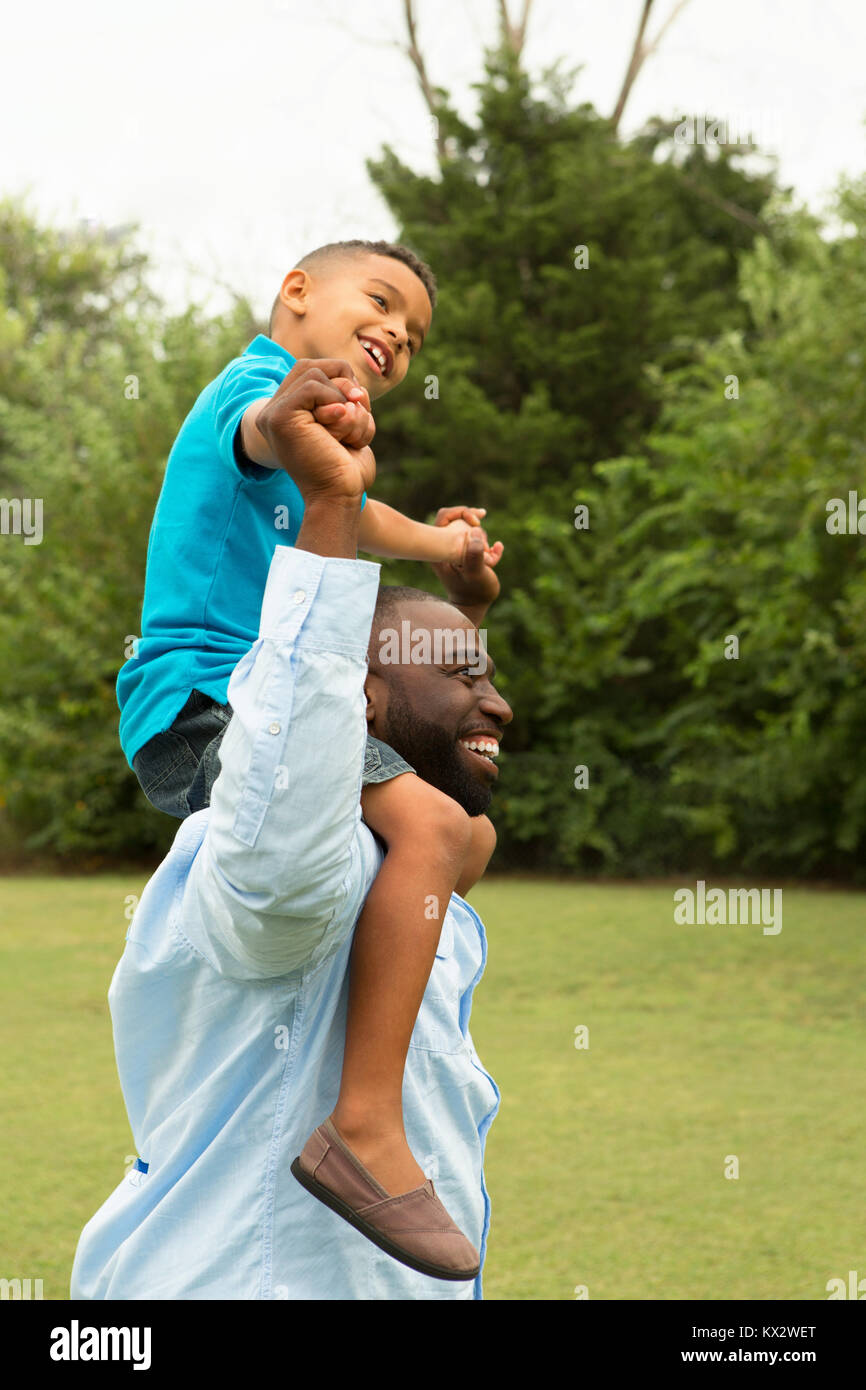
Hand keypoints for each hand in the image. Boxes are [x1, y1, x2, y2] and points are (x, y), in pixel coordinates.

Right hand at [255, 359, 374, 501]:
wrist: (339, 496)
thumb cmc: (346, 468)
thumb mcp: (349, 423)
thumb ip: (345, 397)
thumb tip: (353, 383)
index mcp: (287, 413)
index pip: (311, 372)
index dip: (341, 379)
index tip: (358, 405)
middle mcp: (274, 412)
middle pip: (311, 367)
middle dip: (344, 382)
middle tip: (358, 410)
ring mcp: (272, 414)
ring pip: (314, 374)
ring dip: (344, 399)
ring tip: (346, 430)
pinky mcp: (278, 418)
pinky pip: (312, 386)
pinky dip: (335, 401)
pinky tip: (339, 424)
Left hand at [429, 506, 503, 620]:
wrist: (475, 606)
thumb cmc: (474, 591)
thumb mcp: (475, 573)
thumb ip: (474, 554)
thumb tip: (475, 532)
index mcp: (440, 548)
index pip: (444, 516)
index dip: (460, 512)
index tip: (476, 521)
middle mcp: (444, 546)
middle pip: (457, 519)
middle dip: (474, 524)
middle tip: (484, 532)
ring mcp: (455, 550)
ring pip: (469, 530)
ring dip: (483, 538)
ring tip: (490, 554)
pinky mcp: (466, 555)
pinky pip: (477, 540)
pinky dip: (488, 543)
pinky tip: (497, 549)